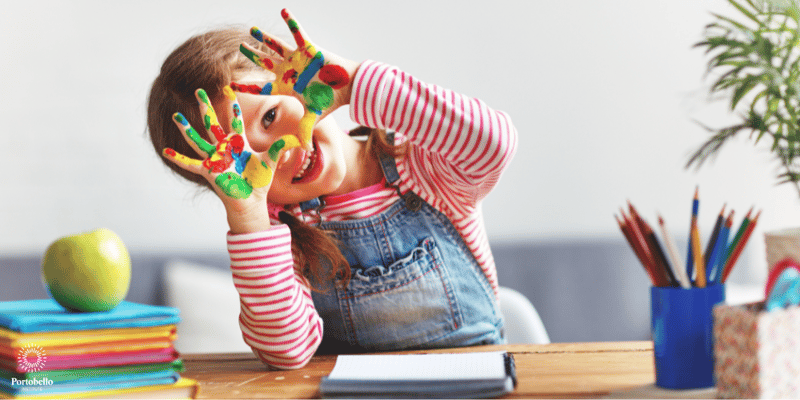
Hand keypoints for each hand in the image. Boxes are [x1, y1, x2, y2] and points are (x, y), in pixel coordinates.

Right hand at [163, 87, 299, 230]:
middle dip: (206, 108)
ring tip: (175, 117)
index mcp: (239, 144)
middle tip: (199, 91)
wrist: (251, 202)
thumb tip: (298, 139)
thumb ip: (281, 148)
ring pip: (198, 140)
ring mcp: (215, 159)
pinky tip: (166, 151)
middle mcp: (224, 149)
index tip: (229, 92)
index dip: (233, 107)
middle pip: (213, 124)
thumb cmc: (259, 182)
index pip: (235, 121)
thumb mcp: (271, 162)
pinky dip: (178, 158)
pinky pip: (190, 164)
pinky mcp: (209, 171)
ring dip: (187, 129)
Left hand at [233, 8, 358, 148]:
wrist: (348, 86)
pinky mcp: (308, 48)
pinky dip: (291, 21)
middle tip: (240, 48)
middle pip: (264, 62)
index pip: (261, 87)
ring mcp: (297, 58)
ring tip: (252, 30)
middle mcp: (288, 70)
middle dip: (252, 55)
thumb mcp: (314, 116)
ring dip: (264, 38)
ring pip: (276, 46)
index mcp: (286, 85)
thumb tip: (303, 150)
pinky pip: (298, 32)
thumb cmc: (330, 100)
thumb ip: (305, 130)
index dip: (246, 87)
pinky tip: (283, 10)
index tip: (229, 86)